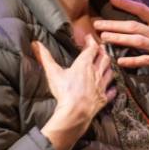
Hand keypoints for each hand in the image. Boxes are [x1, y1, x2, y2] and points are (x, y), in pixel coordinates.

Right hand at [33, 35, 114, 149]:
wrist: (76, 111)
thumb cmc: (65, 91)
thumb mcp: (52, 72)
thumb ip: (45, 57)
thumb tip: (35, 44)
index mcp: (84, 64)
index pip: (92, 49)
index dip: (91, 42)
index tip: (89, 38)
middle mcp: (96, 73)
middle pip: (104, 59)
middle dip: (102, 52)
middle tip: (100, 48)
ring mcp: (101, 86)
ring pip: (110, 72)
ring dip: (109, 67)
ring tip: (107, 64)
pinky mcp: (104, 98)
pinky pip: (111, 91)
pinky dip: (112, 87)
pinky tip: (112, 87)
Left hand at [96, 0, 148, 99]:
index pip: (143, 10)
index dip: (127, 4)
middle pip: (133, 26)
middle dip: (113, 24)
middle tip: (96, 23)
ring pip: (136, 41)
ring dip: (118, 38)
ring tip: (103, 37)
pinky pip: (146, 61)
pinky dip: (133, 61)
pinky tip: (120, 61)